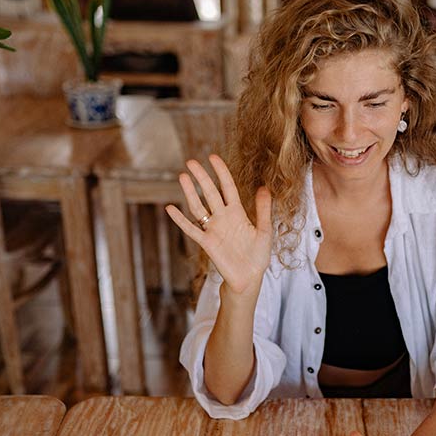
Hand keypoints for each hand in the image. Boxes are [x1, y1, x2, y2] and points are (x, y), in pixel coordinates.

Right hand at [165, 155, 272, 295]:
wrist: (249, 278)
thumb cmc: (258, 255)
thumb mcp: (265, 231)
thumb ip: (263, 210)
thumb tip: (264, 188)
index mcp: (238, 213)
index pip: (227, 187)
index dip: (221, 172)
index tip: (213, 157)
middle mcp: (223, 218)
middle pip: (210, 193)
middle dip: (201, 177)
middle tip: (191, 162)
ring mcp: (213, 230)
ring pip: (198, 207)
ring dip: (190, 193)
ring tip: (181, 177)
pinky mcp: (207, 243)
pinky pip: (191, 230)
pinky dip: (180, 220)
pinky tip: (170, 208)